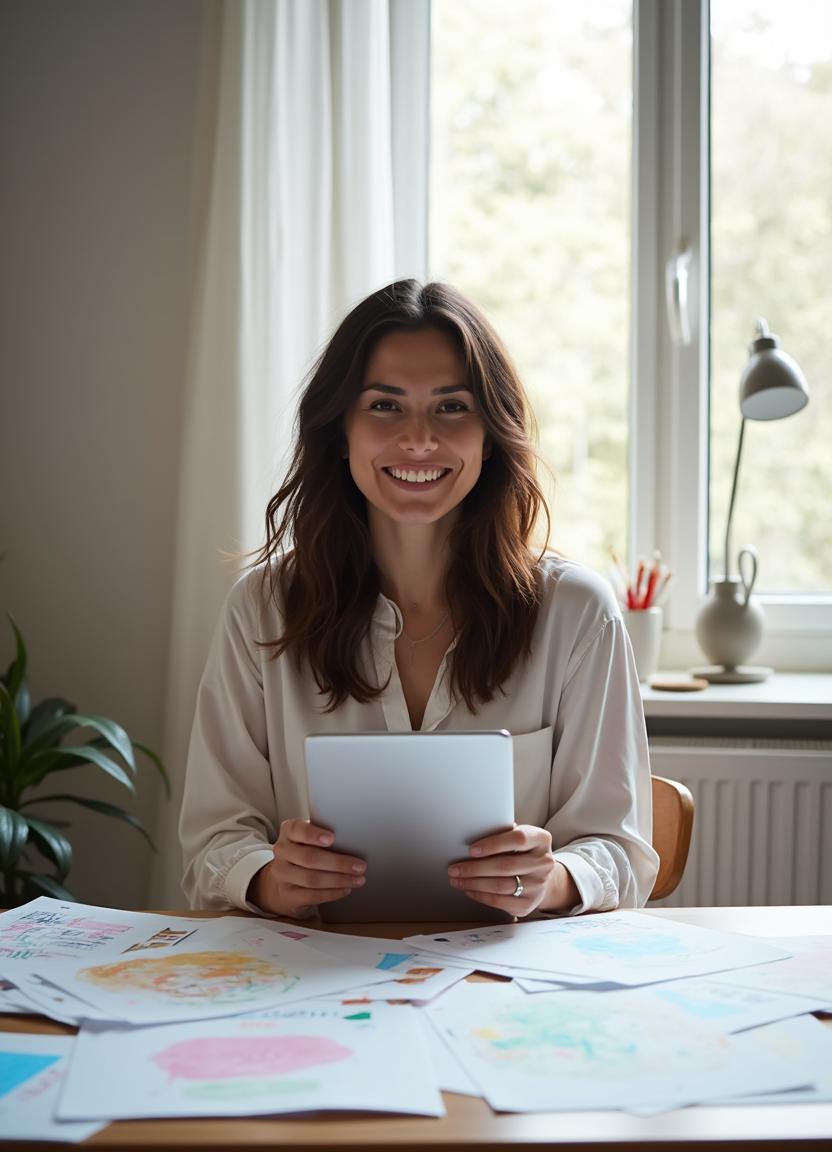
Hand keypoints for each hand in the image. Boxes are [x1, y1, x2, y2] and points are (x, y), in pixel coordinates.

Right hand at [246, 818, 365, 918]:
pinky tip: (345, 889)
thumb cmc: (304, 852)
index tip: (332, 838)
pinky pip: (312, 896)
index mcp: (288, 832)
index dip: (313, 834)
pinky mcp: (288, 895)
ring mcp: (282, 875)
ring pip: (312, 879)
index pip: (297, 829)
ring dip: (339, 880)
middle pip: (309, 858)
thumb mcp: (308, 838)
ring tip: (358, 879)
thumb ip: (324, 836)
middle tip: (360, 866)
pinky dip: (332, 893)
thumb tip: (353, 840)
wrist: (284, 879)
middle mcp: (282, 852)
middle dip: (338, 863)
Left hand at [447, 823, 576, 917]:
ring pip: (501, 886)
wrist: (541, 876)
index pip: (518, 839)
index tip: (471, 849)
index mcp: (541, 839)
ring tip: (457, 879)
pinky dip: (481, 896)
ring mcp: (538, 885)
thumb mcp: (518, 836)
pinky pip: (500, 902)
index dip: (493, 844)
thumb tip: (471, 832)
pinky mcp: (529, 904)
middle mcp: (544, 863)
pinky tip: (469, 890)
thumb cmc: (521, 850)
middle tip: (454, 868)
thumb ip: (502, 832)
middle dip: (475, 868)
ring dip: (474, 883)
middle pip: (505, 866)